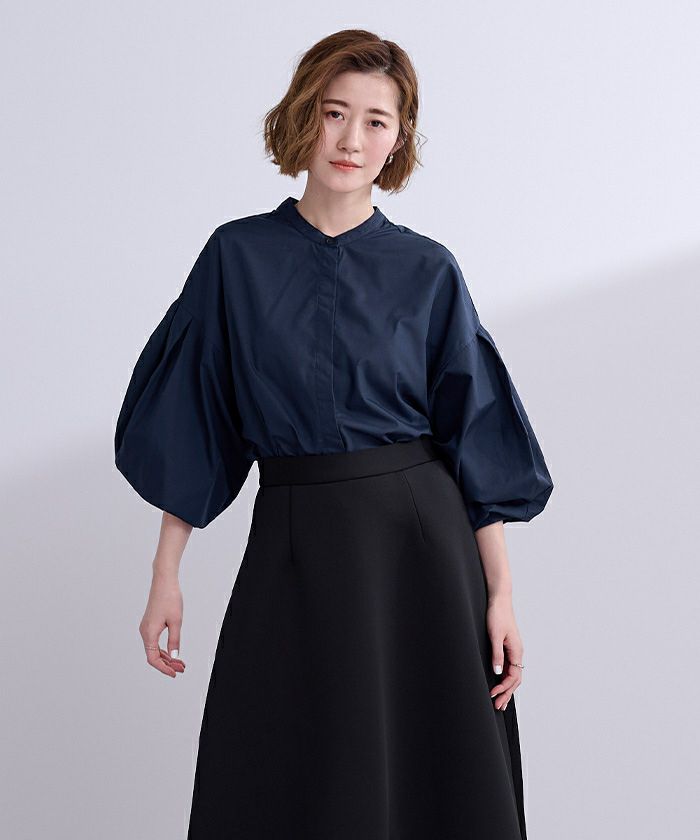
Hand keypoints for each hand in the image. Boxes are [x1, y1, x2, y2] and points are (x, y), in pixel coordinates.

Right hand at [139, 574, 186, 677]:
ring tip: (180, 662)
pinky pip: (155, 641)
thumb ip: (174, 640)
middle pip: (153, 655)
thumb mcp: (176, 621)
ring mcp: (146, 627)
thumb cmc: (170, 598)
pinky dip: (164, 648)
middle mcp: (144, 632)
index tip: (174, 673)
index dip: (164, 668)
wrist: (164, 581)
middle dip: (167, 664)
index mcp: (149, 633)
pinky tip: (173, 651)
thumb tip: (175, 656)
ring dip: (167, 656)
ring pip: (154, 649)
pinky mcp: (150, 623)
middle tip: (182, 668)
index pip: (153, 659)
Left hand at [486, 594, 522, 710]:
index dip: (504, 688)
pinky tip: (499, 683)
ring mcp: (513, 650)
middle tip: (497, 706)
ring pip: (513, 675)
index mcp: (517, 651)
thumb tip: (498, 672)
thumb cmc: (497, 615)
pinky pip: (509, 667)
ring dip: (506, 688)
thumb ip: (497, 654)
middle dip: (507, 693)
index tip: (493, 695)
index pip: (514, 677)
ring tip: (499, 701)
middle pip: (515, 679)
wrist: (499, 600)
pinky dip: (505, 678)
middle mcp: (517, 653)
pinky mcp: (507, 647)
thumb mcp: (495, 635)